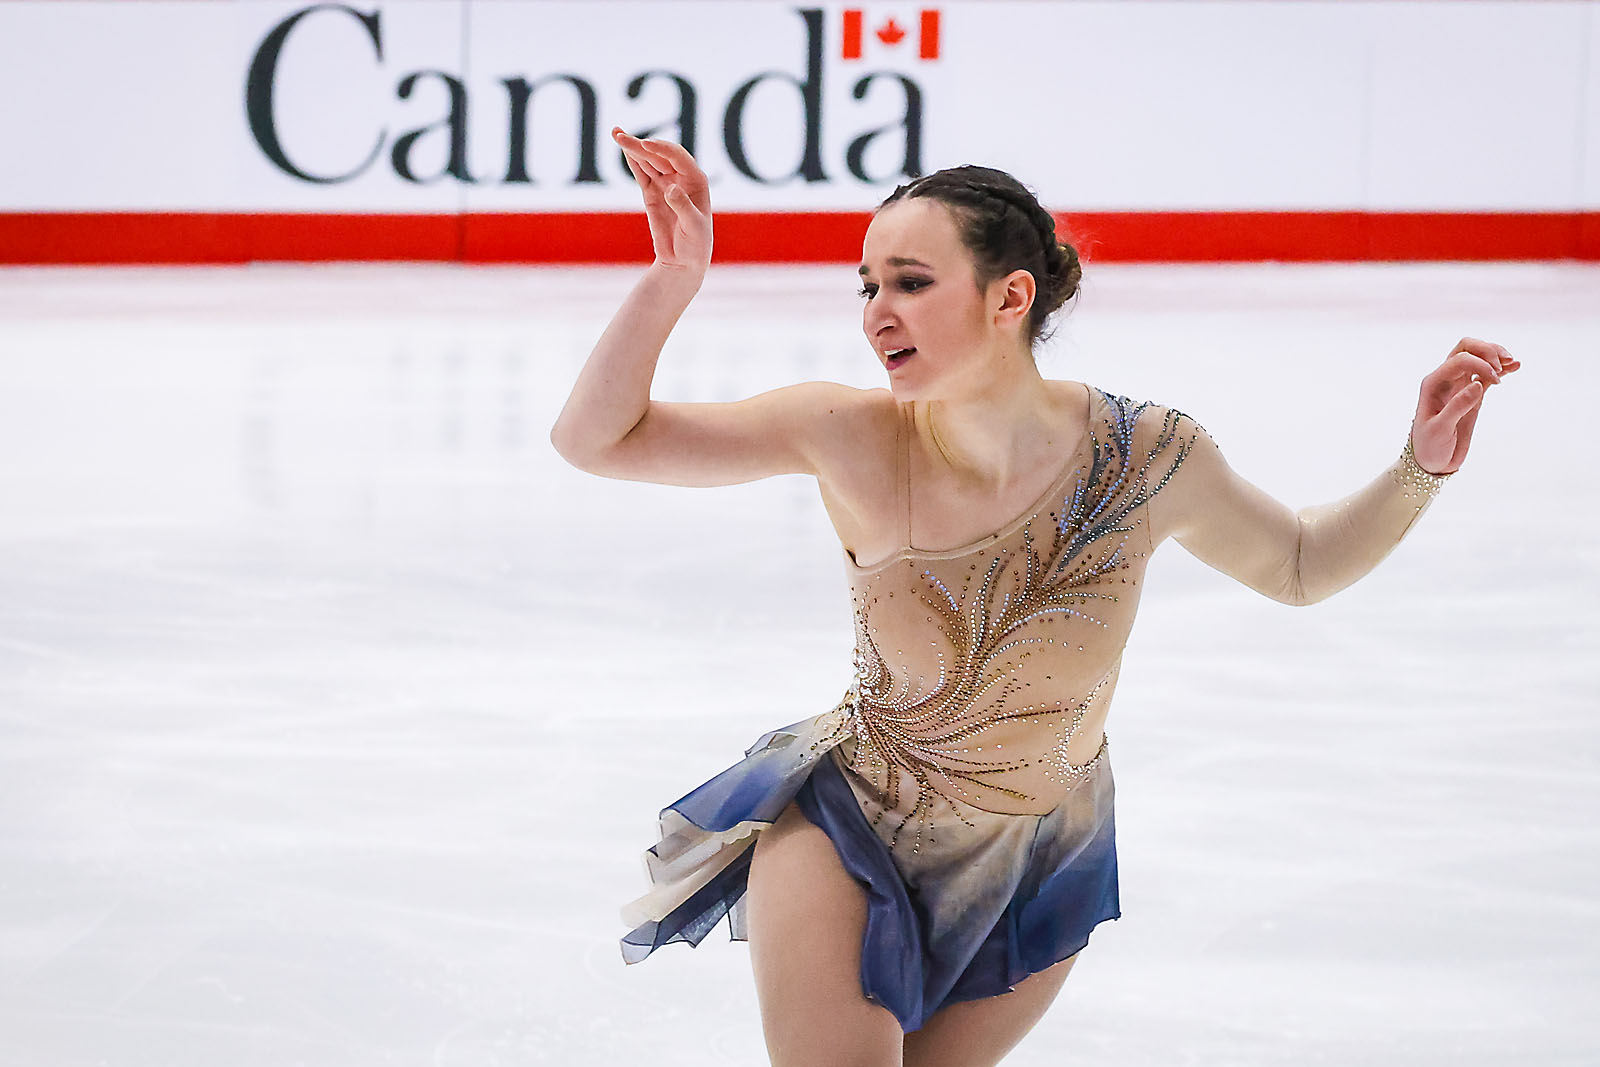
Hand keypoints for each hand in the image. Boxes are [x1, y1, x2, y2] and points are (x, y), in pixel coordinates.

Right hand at [613, 128, 711, 274]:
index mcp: (696, 180)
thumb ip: (682, 206)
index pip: (678, 157)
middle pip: (659, 155)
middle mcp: (681, 177)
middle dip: (640, 145)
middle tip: (620, 136)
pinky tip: (624, 149)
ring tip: (616, 133)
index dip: (662, 148)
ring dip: (632, 148)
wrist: (684, 261)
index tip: (645, 144)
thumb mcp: (693, 227)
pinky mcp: (652, 193)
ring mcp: (665, 183)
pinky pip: (641, 173)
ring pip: (648, 161)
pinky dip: (633, 161)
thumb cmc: (695, 244)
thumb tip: (671, 188)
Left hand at [1410, 337, 1521, 474]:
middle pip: (1466, 349)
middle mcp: (1446, 380)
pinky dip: (1501, 369)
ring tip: (1512, 362)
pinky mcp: (1473, 395)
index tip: (1495, 380)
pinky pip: (1487, 376)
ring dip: (1495, 355)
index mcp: (1433, 384)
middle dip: (1486, 350)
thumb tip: (1477, 384)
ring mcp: (1460, 386)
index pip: (1459, 360)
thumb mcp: (1440, 429)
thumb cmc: (1429, 447)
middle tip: (1502, 365)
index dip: (1480, 363)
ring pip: (1477, 358)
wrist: (1432, 462)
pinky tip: (1516, 366)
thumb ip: (1457, 407)